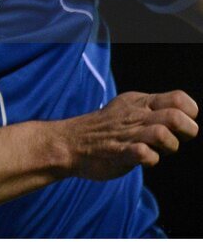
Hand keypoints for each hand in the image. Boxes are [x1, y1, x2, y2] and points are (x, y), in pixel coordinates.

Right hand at [60, 90, 198, 180]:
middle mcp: (135, 116)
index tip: (182, 124)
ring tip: (158, 150)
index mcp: (139, 102)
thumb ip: (154, 110)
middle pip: (176, 117)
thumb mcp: (127, 108)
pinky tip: (143, 159)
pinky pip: (143, 154)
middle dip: (186, 131)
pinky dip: (149, 159)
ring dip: (169, 147)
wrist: (69, 143)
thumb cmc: (104, 129)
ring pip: (162, 135)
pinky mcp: (119, 153)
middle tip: (176, 139)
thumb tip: (183, 117)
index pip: (179, 99)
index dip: (189, 113)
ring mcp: (127, 134)